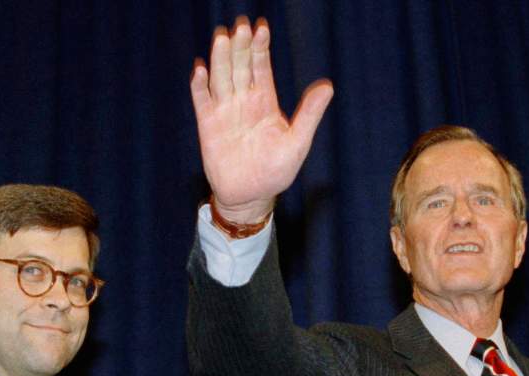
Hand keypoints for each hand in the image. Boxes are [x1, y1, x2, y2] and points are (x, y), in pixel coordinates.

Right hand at [190, 16, 332, 224]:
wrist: (250, 196)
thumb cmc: (276, 171)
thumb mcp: (298, 143)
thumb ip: (310, 114)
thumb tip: (327, 86)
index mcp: (265, 101)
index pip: (261, 67)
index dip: (260, 48)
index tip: (261, 28)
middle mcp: (243, 101)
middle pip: (240, 67)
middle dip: (240, 46)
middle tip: (241, 25)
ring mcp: (224, 111)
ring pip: (221, 78)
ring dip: (221, 58)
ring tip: (223, 37)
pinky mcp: (208, 126)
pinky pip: (202, 101)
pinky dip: (200, 85)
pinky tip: (201, 68)